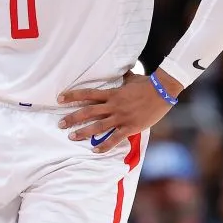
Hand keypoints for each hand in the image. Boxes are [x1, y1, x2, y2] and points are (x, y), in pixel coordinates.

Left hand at [57, 69, 179, 152]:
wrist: (163, 92)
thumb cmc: (148, 84)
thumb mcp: (133, 78)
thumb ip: (125, 77)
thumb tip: (123, 70)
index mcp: (113, 94)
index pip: (88, 94)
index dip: (73, 96)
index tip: (60, 99)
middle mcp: (113, 106)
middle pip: (88, 112)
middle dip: (73, 118)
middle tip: (60, 124)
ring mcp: (121, 117)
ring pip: (98, 126)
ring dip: (83, 132)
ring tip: (72, 137)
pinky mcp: (130, 127)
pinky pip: (115, 138)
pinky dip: (104, 146)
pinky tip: (95, 151)